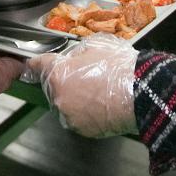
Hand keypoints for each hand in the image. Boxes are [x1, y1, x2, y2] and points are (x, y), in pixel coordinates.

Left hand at [22, 34, 136, 137]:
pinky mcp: (82, 130)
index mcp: (57, 74)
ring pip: (65, 105)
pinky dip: (85, 113)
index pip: (38, 66)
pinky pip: (78, 118)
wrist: (142, 92)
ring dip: (74, 99)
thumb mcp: (95, 46)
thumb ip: (77, 53)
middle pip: (53, 87)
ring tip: (96, 92)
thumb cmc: (119, 66)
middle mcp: (58, 97)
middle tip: (84, 76)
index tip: (33, 63)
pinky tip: (101, 105)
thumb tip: (73, 58)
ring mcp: (69, 116)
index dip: (36, 63)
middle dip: (63, 81)